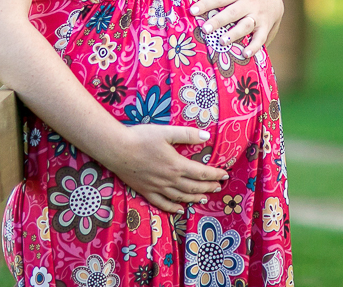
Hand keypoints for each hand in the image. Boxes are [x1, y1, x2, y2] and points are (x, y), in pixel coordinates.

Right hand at [103, 124, 227, 213]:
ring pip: (181, 197)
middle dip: (208, 187)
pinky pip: (162, 204)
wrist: (117, 150)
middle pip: (194, 187)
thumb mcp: (167, 132)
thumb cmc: (141, 138)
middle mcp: (169, 180)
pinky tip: (179, 210)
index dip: (215, 175)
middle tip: (219, 187)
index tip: (225, 175)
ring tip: (205, 198)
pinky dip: (173, 208)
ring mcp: (157, 188)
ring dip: (195, 198)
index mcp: (177, 165)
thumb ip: (187, 135)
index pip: (201, 173)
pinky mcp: (146, 191)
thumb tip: (206, 136)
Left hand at [191, 0, 283, 57]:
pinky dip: (254, 46)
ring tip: (222, 41)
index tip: (193, 10)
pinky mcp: (264, 27)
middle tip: (205, 29)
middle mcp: (247, 3)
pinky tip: (245, 54)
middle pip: (232, 12)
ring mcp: (257, 16)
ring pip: (245, 25)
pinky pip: (260, 38)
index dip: (206, 3)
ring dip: (234, 34)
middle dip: (218, 21)